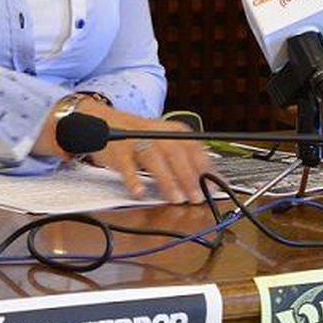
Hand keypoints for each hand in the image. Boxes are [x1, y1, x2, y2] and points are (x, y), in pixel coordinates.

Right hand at [88, 110, 210, 204]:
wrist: (110, 123)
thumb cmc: (145, 139)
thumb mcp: (169, 142)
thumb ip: (186, 160)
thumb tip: (208, 183)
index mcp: (174, 131)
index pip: (194, 148)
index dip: (204, 168)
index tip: (212, 187)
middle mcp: (157, 133)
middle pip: (175, 153)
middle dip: (188, 177)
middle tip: (196, 197)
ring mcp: (137, 141)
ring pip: (154, 159)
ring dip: (167, 180)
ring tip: (175, 198)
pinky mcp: (119, 152)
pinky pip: (126, 166)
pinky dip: (133, 180)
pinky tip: (140, 193)